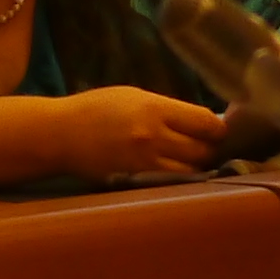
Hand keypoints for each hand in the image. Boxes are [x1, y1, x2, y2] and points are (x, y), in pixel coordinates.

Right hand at [50, 86, 220, 179]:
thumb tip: (199, 121)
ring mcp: (144, 162)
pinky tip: (175, 172)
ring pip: (190, 171)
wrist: (61, 133)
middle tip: (207, 146)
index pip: (205, 122)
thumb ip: (166, 109)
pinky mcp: (136, 179)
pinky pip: (171, 182)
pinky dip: (179, 178)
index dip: (217, 128)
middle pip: (202, 149)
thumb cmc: (96, 109)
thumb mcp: (133, 96)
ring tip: (191, 160)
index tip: (218, 130)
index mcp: (154, 108)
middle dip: (209, 148)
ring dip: (195, 166)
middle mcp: (153, 136)